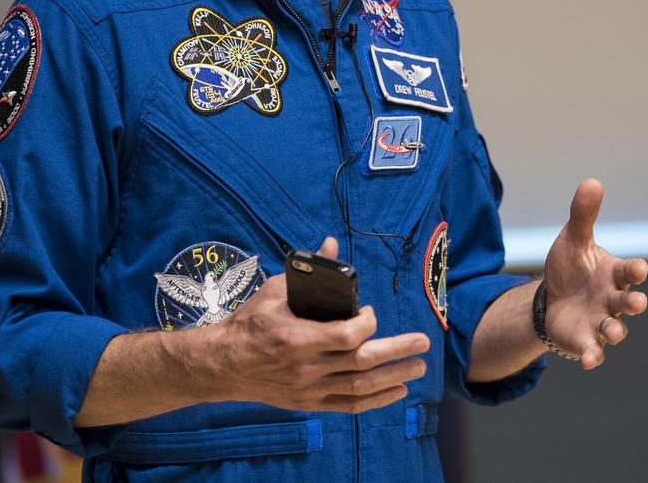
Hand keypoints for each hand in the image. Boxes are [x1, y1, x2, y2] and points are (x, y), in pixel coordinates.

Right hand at [184, 237, 430, 412]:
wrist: (224, 365)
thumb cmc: (250, 322)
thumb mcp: (275, 291)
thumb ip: (309, 271)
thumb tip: (331, 243)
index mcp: (297, 337)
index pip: (347, 335)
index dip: (367, 323)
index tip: (371, 313)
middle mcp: (306, 367)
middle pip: (362, 362)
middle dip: (397, 351)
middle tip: (424, 343)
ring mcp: (309, 388)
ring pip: (360, 387)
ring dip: (394, 377)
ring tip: (419, 367)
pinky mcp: (309, 402)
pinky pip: (349, 405)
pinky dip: (376, 400)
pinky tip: (397, 391)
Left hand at [543, 179, 647, 369]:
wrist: (553, 298)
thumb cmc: (571, 267)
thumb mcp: (572, 239)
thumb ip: (583, 215)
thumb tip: (592, 181)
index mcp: (614, 273)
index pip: (631, 272)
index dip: (636, 271)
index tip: (638, 269)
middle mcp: (613, 299)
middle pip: (629, 302)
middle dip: (634, 302)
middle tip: (637, 302)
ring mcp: (601, 322)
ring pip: (615, 329)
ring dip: (615, 331)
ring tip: (611, 331)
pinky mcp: (586, 341)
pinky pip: (593, 351)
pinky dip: (593, 356)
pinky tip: (588, 360)